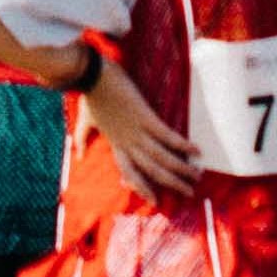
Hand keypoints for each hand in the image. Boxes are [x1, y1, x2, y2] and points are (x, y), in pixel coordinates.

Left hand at [80, 63, 203, 202]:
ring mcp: (136, 131)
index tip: (155, 200)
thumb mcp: (85, 120)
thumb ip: (82, 139)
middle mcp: (127, 143)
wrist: (89, 75)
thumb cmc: (90, 95)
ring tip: (197, 176)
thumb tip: (78, 156)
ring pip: (162, 158)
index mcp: (116, 144)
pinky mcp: (144, 117)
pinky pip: (166, 136)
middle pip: (152, 171)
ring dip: (181, 169)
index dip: (143, 188)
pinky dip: (182, 145)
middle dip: (173, 183)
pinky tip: (196, 151)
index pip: (130, 173)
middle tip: (190, 192)